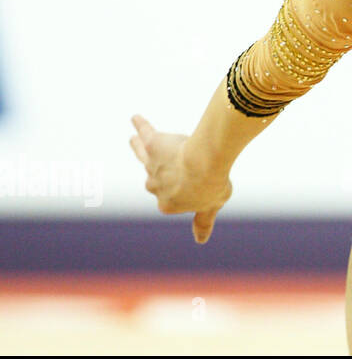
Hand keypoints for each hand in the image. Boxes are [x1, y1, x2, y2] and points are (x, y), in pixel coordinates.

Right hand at [130, 114, 232, 243]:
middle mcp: (154, 185)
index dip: (184, 188)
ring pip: (143, 155)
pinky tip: (136, 118)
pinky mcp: (154, 144)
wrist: (205, 164)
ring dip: (137, 147)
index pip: (171, 197)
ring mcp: (152, 164)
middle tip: (167, 163)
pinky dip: (141, 125)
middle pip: (155, 177)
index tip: (197, 183)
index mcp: (166, 203)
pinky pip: (145, 133)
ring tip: (132, 140)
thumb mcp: (211, 207)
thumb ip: (203, 221)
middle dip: (162, 171)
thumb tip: (200, 240)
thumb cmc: (211, 186)